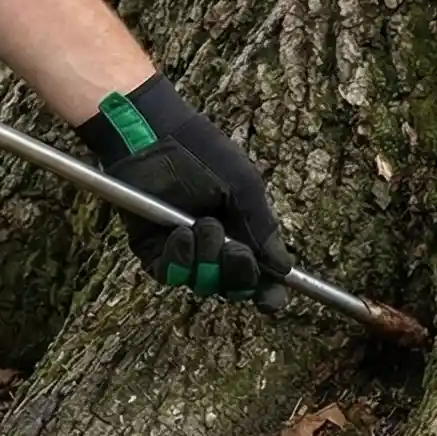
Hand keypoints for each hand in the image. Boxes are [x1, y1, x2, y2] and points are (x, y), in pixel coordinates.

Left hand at [77, 75, 292, 309]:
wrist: (153, 134)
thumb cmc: (202, 152)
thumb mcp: (244, 186)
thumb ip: (263, 229)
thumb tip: (282, 269)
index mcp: (242, 229)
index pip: (259, 274)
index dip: (267, 292)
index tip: (271, 301)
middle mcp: (215, 245)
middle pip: (233, 287)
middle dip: (237, 273)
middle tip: (234, 249)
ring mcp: (184, 249)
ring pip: (203, 283)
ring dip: (208, 259)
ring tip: (202, 225)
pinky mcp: (153, 249)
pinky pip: (170, 274)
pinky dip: (180, 259)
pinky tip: (181, 234)